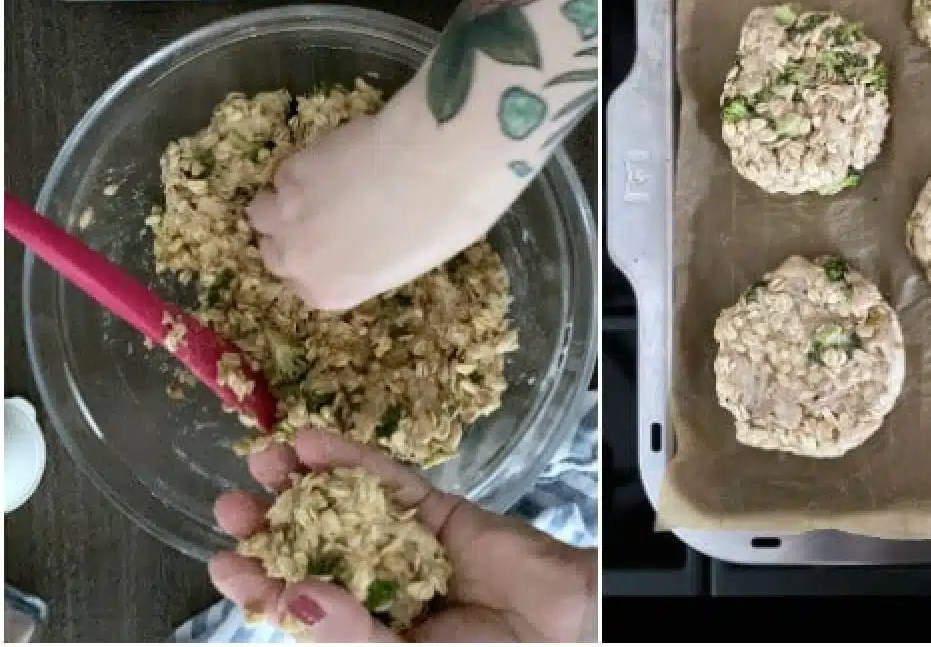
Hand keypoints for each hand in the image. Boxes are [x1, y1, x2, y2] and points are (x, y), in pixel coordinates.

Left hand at [210, 428, 596, 642]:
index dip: (264, 584)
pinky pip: (391, 482)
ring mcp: (408, 547)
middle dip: (273, 527)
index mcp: (367, 635)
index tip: (224, 562)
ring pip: (346, 509)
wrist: (566, 632)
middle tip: (231, 504)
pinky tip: (315, 442)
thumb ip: (355, 636)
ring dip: (305, 483)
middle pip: (315, 552)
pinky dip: (354, 461)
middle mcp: (380, 591)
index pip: (303, 607)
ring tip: (266, 458)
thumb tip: (298, 603)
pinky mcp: (440, 511)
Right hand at [247, 90, 512, 311]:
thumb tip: (368, 239)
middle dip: (289, 235)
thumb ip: (369, 259)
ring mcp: (289, 212)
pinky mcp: (292, 169)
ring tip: (314, 183)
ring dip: (281, 200)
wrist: (433, 166)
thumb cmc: (439, 222)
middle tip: (316, 212)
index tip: (323, 243)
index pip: (300, 284)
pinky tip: (332, 155)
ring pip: (261, 210)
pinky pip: (283, 172)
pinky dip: (301, 166)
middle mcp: (300, 260)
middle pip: (273, 252)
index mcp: (330, 292)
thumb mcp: (405, 260)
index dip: (311, 261)